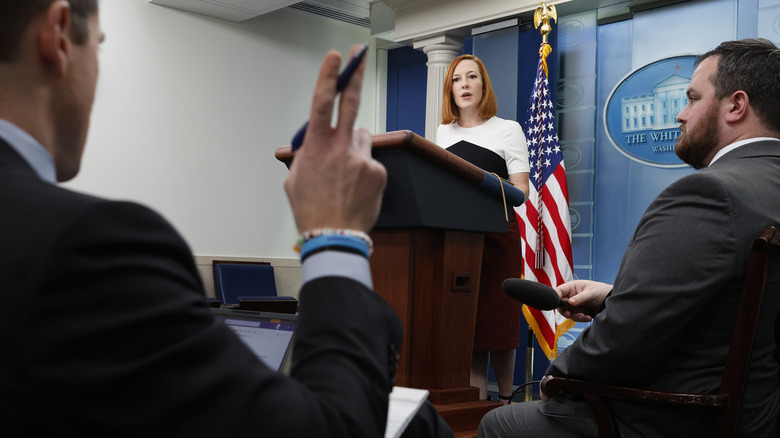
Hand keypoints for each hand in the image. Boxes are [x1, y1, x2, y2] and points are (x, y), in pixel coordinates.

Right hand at [284, 46, 386, 233]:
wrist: (334, 236)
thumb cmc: (311, 210)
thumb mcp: (295, 179)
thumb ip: (306, 155)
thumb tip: (314, 142)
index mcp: (315, 148)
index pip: (321, 103)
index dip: (329, 77)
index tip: (336, 58)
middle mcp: (340, 149)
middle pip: (350, 103)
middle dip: (354, 75)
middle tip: (359, 55)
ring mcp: (362, 159)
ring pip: (362, 138)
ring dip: (355, 146)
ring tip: (345, 173)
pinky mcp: (378, 172)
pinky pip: (371, 161)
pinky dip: (364, 169)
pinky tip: (355, 187)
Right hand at [555, 280, 611, 321]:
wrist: (611, 301)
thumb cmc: (601, 292)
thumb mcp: (590, 293)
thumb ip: (580, 298)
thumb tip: (570, 303)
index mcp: (572, 287)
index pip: (559, 292)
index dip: (555, 298)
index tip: (558, 304)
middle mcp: (571, 296)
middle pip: (561, 305)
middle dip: (566, 311)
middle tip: (570, 314)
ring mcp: (575, 305)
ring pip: (568, 313)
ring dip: (576, 316)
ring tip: (585, 316)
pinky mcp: (579, 312)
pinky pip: (575, 317)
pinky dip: (581, 319)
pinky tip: (588, 317)